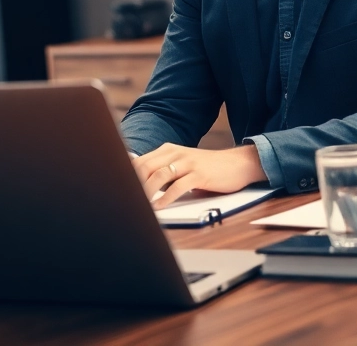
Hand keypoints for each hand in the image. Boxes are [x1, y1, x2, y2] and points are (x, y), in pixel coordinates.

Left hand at [133, 143, 266, 208]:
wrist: (237, 164)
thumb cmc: (207, 168)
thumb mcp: (183, 165)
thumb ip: (164, 172)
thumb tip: (141, 186)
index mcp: (167, 150)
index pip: (140, 162)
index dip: (128, 176)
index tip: (120, 191)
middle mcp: (175, 153)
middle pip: (146, 167)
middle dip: (134, 185)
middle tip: (128, 200)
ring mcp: (187, 162)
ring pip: (160, 176)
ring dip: (147, 192)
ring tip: (141, 205)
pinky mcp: (199, 174)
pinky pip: (178, 186)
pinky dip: (166, 198)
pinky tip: (160, 206)